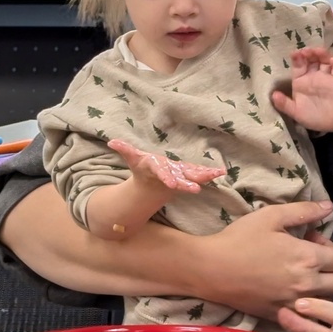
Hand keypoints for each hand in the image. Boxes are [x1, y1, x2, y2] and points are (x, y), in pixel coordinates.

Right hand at [107, 138, 224, 193]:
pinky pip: (198, 173)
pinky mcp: (186, 176)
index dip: (166, 178)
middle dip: (186, 184)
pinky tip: (220, 171)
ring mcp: (179, 177)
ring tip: (216, 174)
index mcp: (156, 170)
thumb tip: (111, 142)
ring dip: (203, 177)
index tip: (172, 184)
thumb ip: (124, 149)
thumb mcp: (132, 158)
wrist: (151, 187)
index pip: (161, 174)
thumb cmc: (142, 169)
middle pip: (178, 180)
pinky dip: (208, 173)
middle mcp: (168, 175)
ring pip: (191, 177)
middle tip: (196, 189)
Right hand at [188, 202, 332, 319]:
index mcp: (307, 258)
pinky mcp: (280, 316)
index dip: (331, 247)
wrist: (210, 269)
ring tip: (302, 276)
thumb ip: (304, 211)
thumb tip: (329, 207)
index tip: (312, 242)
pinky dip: (306, 305)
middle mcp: (306, 284)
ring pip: (328, 301)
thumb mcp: (271, 216)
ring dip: (322, 288)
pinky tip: (288, 292)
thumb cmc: (239, 239)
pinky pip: (306, 315)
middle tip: (311, 260)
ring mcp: (293, 304)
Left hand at [270, 47, 332, 130]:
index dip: (297, 58)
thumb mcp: (295, 112)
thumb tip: (273, 95)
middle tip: (306, 51)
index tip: (295, 53)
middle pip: (311, 59)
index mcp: (300, 80)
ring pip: (324, 60)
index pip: (298, 65)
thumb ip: (284, 104)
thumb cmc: (310, 117)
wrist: (329, 124)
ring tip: (318, 52)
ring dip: (321, 54)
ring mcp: (325, 76)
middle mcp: (312, 75)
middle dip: (309, 53)